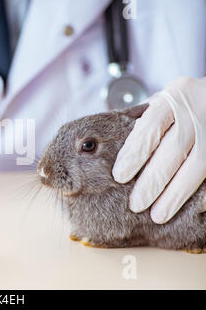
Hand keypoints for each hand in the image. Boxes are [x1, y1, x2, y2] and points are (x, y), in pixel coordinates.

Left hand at [113, 76, 205, 223]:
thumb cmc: (183, 103)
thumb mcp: (163, 100)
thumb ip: (143, 120)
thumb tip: (113, 148)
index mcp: (175, 95)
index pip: (150, 127)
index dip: (134, 153)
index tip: (119, 176)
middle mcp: (197, 110)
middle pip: (173, 149)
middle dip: (152, 181)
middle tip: (135, 204)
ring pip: (197, 165)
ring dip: (176, 194)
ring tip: (157, 215)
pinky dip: (200, 193)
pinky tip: (186, 208)